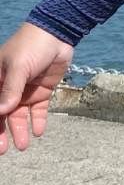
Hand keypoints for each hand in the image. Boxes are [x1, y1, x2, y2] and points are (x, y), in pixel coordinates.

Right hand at [0, 23, 74, 154]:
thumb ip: (10, 90)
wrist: (57, 34)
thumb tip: (1, 112)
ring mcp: (24, 90)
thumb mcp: (18, 67)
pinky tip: (38, 132)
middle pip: (2, 115)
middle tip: (4, 150)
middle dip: (1, 133)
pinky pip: (38, 111)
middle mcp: (7, 88)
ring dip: (20, 131)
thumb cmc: (30, 46)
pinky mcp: (42, 91)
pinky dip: (37, 121)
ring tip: (24, 146)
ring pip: (19, 116)